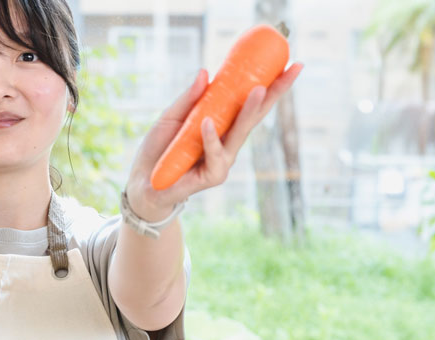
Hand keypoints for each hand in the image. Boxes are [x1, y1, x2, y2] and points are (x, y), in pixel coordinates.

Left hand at [123, 63, 303, 221]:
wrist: (144, 180)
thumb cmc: (159, 148)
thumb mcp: (172, 117)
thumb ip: (189, 98)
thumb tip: (205, 72)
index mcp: (223, 125)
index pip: (250, 104)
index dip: (271, 86)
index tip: (290, 64)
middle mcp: (229, 142)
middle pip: (256, 116)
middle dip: (274, 93)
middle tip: (290, 70)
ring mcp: (224, 160)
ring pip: (241, 133)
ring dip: (250, 111)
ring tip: (259, 90)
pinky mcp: (213, 176)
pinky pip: (215, 154)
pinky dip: (210, 138)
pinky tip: (208, 123)